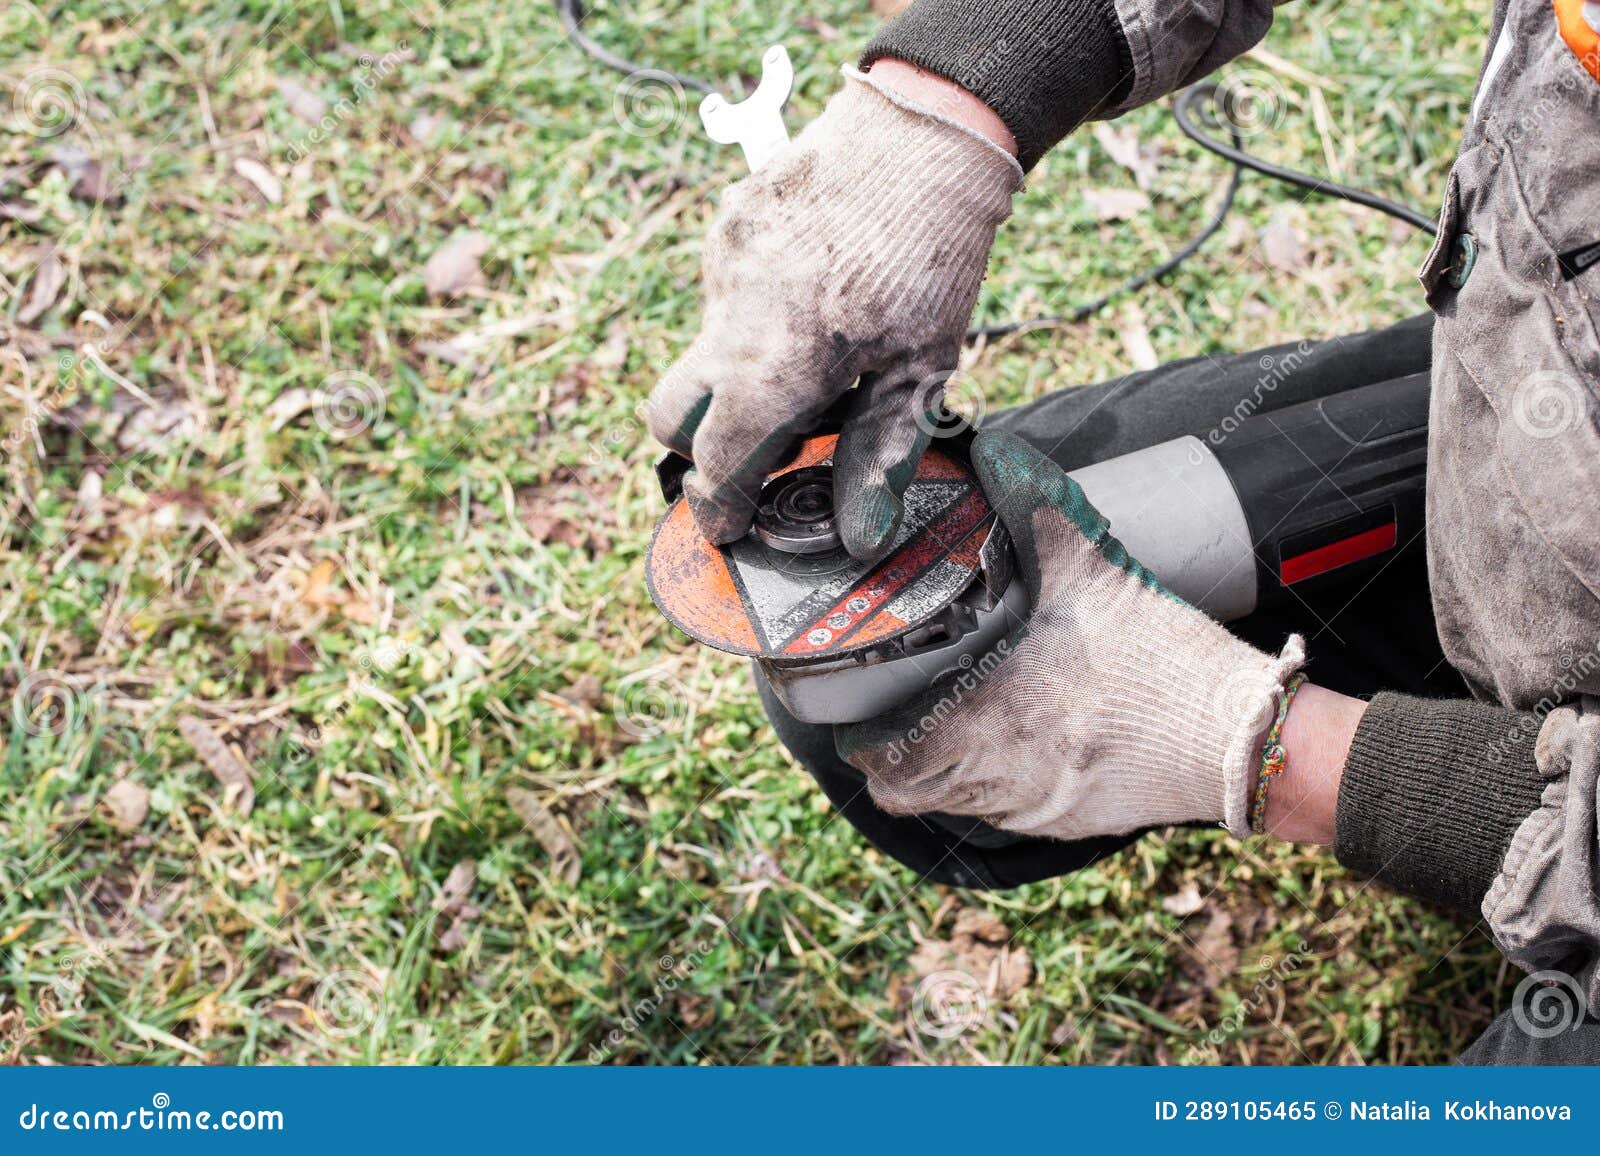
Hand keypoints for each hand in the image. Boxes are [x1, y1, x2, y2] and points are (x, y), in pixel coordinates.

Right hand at [646, 65, 1022, 559]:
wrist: (922, 132)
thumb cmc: (931, 257)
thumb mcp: (920, 369)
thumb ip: (878, 455)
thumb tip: (858, 534)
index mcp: (776, 366)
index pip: (715, 462)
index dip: (718, 507)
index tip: (727, 528)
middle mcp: (730, 319)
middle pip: (669, 416)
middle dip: (697, 449)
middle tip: (755, 457)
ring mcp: (719, 268)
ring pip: (699, 350)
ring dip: (735, 377)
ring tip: (810, 362)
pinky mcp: (725, 228)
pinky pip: (720, 294)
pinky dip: (751, 317)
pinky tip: (809, 296)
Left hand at [836, 431, 1306, 838]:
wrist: (1236, 737)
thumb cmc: (1160, 660)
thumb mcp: (1092, 569)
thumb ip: (1035, 506)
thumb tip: (993, 449)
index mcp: (986, 719)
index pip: (885, 761)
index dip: (862, 738)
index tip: (862, 708)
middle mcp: (997, 776)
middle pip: (906, 793)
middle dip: (890, 758)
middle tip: (893, 715)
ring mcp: (1032, 809)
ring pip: (952, 805)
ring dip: (940, 770)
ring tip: (949, 723)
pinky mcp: (1067, 824)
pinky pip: (1005, 813)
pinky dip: (993, 783)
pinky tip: (1014, 741)